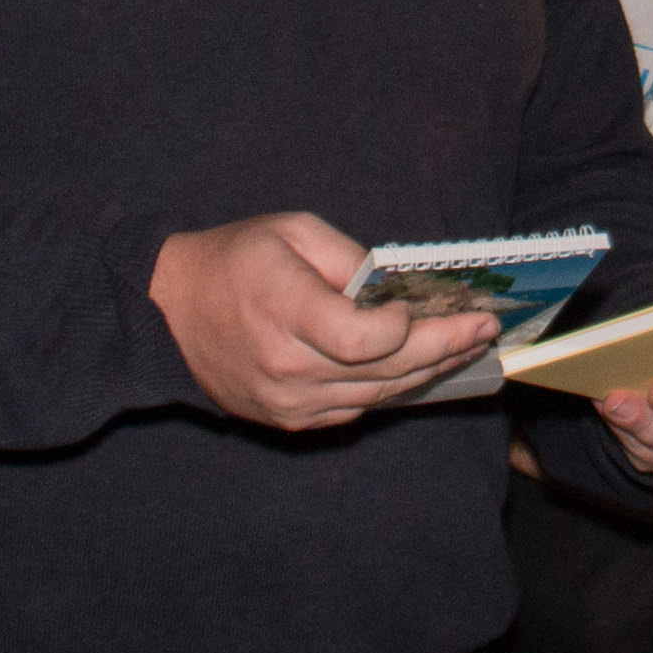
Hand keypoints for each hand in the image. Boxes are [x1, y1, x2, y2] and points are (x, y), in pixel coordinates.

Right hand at [150, 212, 499, 431]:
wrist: (166, 315)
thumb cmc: (232, 262)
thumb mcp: (291, 232)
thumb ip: (351, 259)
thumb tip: (402, 289)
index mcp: (285, 314)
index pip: (368, 339)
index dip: (407, 327)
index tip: (420, 304)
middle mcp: (289, 368)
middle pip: (388, 371)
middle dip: (446, 347)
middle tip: (487, 328)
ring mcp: (290, 402)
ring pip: (380, 396)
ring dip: (430, 371)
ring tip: (468, 346)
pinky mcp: (292, 420)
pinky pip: (358, 409)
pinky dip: (393, 388)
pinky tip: (422, 367)